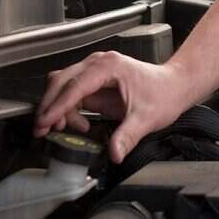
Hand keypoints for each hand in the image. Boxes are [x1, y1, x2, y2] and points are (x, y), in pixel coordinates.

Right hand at [33, 51, 193, 162]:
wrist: (175, 85)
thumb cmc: (164, 93)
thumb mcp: (146, 118)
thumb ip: (127, 136)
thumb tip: (114, 154)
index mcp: (109, 67)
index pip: (75, 86)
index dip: (57, 106)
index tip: (45, 122)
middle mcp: (99, 64)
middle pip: (61, 81)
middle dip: (49, 106)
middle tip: (42, 130)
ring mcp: (95, 70)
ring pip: (62, 85)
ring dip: (56, 107)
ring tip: (62, 130)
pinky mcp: (95, 81)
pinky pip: (72, 93)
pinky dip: (68, 109)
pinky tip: (79, 125)